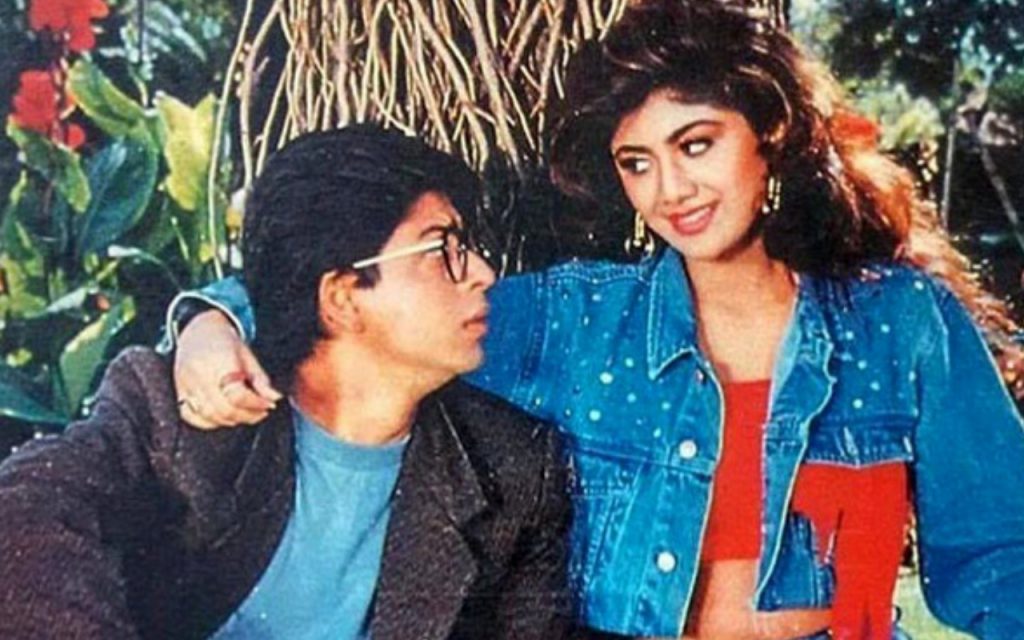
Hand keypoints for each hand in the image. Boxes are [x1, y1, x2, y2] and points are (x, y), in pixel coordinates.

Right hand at [174, 310, 281, 427]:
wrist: (197, 329)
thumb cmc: (223, 340)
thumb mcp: (248, 354)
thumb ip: (261, 379)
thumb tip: (274, 398)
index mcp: (219, 363)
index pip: (237, 395)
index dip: (256, 404)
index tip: (268, 404)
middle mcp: (200, 376)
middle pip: (224, 409)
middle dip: (247, 415)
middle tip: (261, 412)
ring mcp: (187, 385)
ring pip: (209, 416)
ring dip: (231, 420)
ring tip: (246, 414)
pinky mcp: (179, 392)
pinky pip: (191, 416)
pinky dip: (209, 422)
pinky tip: (223, 416)